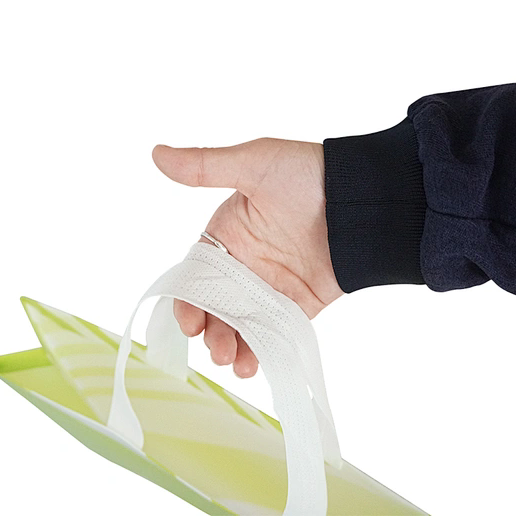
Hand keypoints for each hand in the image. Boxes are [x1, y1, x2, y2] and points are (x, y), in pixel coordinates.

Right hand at [152, 138, 343, 377]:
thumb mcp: (253, 164)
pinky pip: (277, 330)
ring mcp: (272, 286)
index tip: (188, 322)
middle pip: (217, 306)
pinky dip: (265, 349)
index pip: (197, 275)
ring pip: (244, 323)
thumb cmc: (307, 174)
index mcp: (228, 235)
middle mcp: (246, 264)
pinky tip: (257, 365)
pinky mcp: (299, 303)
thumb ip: (205, 167)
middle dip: (212, 330)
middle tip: (216, 347)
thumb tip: (158, 154)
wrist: (361, 198)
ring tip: (233, 362)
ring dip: (235, 345)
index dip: (188, 301)